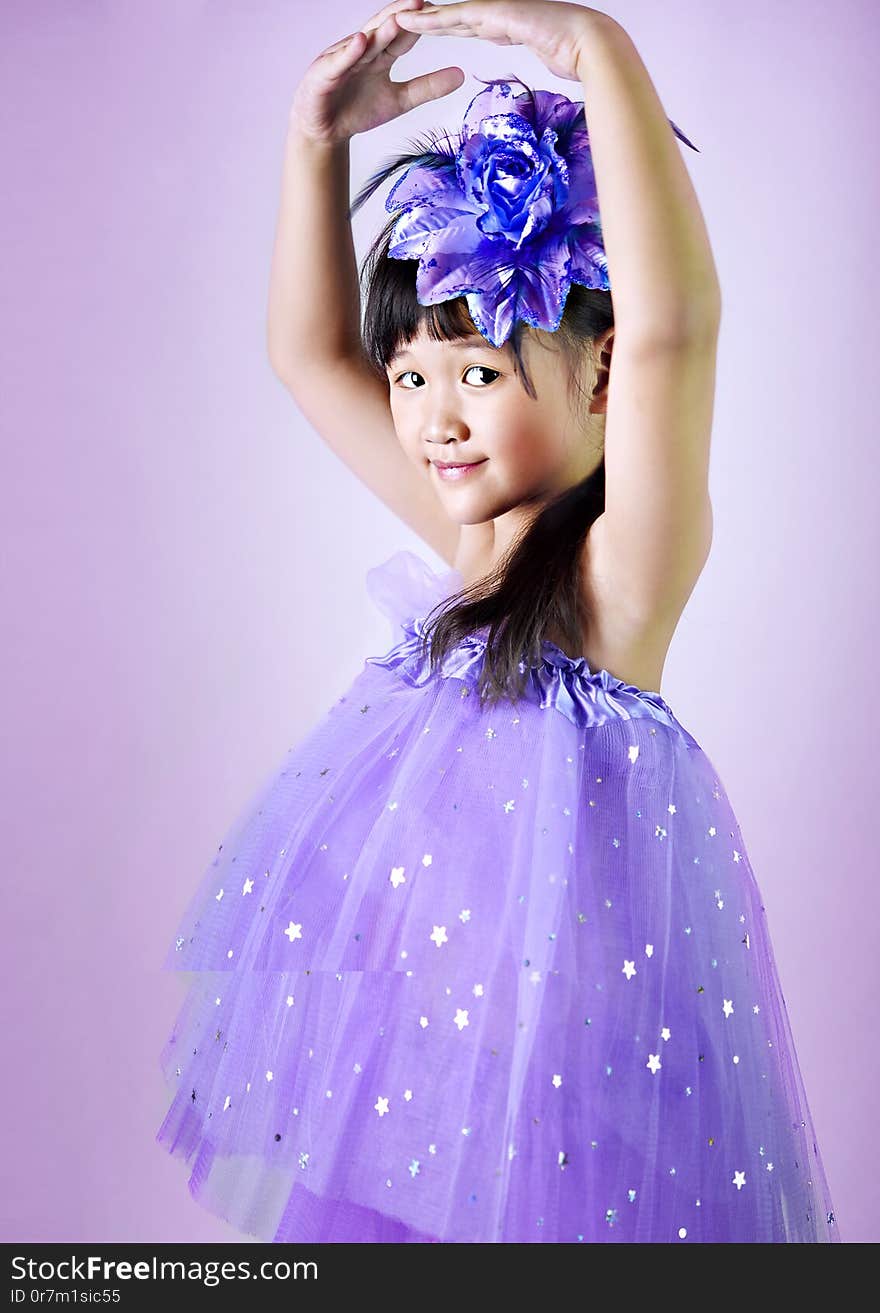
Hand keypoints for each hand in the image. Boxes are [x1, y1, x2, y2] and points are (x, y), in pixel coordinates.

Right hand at [290, 0, 465, 144]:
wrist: (325, 131)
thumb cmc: (358, 110)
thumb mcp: (400, 100)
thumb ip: (427, 87)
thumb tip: (461, 75)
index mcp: (380, 54)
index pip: (403, 34)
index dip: (420, 24)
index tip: (443, 12)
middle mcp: (362, 49)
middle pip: (384, 29)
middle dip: (402, 15)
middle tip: (422, 1)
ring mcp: (342, 58)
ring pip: (364, 42)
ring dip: (380, 30)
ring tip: (398, 18)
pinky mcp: (324, 73)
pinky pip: (339, 61)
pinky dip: (349, 52)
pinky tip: (361, 42)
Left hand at [394, 0, 605, 81]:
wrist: (589, 44)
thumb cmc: (577, 55)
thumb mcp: (550, 59)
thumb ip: (539, 56)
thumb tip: (544, 62)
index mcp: (511, 24)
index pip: (472, 24)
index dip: (448, 25)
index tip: (428, 28)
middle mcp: (500, 13)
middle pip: (456, 17)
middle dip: (429, 19)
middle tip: (403, 20)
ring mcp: (497, 10)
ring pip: (451, 14)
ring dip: (422, 17)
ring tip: (397, 18)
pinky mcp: (495, 14)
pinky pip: (456, 16)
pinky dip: (432, 20)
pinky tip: (411, 21)